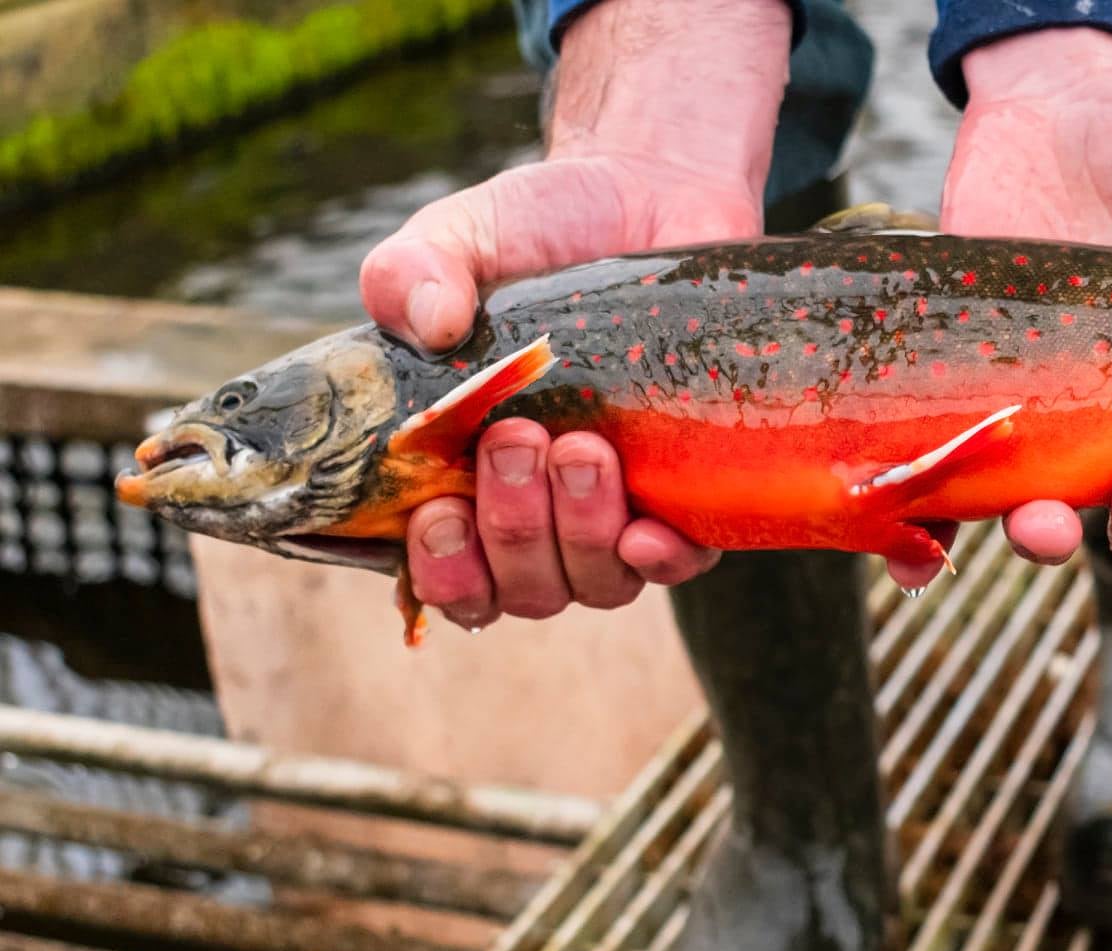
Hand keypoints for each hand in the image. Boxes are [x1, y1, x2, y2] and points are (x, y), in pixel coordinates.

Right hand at [361, 0, 789, 627]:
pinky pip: (682, 563)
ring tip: (582, 447)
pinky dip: (663, 561)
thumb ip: (413, 271)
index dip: (444, 570)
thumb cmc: (540, 232)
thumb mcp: (461, 237)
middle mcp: (540, 512)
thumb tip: (428, 321)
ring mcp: (617, 509)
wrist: (648, 194)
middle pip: (523, 589)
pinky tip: (648, 532)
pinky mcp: (692, 491)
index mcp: (463, 475)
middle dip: (513, 528)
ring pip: (596, 583)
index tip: (440, 513)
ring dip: (580, 532)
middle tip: (518, 438)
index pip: (446, 574)